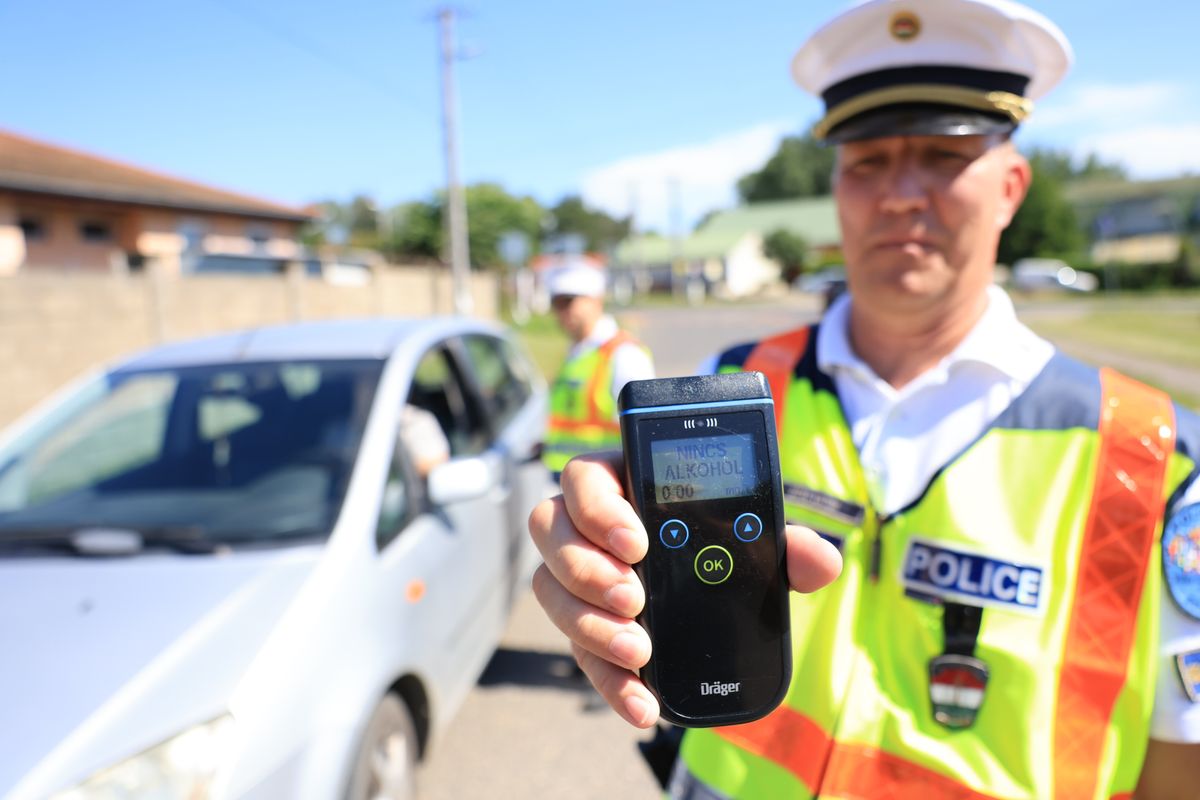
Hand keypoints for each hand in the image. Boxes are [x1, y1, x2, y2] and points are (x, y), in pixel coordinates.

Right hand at [528, 451, 842, 727]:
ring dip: (590, 625)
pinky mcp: (586, 630)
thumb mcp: (761, 540)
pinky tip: (643, 704)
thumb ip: (789, 544)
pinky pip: (580, 654)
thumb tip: (818, 561)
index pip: (585, 478)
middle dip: (587, 570)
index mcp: (624, 484)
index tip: (638, 542)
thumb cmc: (732, 542)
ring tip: (640, 650)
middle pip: (550, 532)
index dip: (599, 508)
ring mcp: (580, 580)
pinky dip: (609, 683)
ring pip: (552, 592)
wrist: (728, 597)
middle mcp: (587, 527)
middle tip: (636, 599)